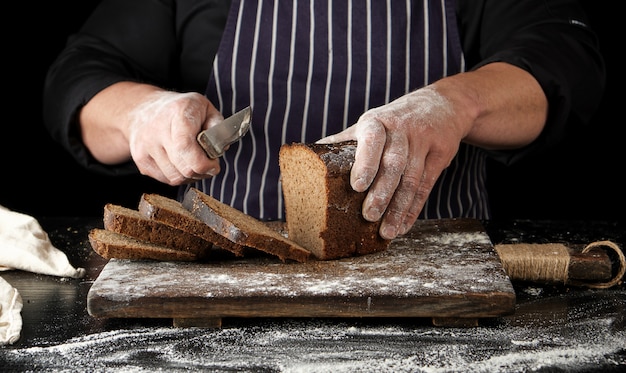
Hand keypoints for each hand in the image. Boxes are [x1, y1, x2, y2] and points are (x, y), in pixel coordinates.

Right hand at [127, 91, 223, 184]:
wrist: (142, 108)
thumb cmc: (179, 109)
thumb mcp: (205, 107)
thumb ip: (218, 126)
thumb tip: (221, 148)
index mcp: (178, 113)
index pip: (186, 148)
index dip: (204, 164)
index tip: (214, 165)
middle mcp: (157, 129)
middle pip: (183, 168)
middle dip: (201, 171)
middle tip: (208, 164)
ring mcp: (145, 146)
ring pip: (175, 178)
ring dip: (190, 176)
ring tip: (195, 163)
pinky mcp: (140, 159)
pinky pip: (165, 179)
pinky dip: (178, 176)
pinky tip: (181, 164)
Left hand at [317, 86, 468, 239]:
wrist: (442, 104)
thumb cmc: (394, 120)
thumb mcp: (371, 123)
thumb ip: (345, 141)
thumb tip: (311, 155)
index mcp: (377, 121)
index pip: (372, 141)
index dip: (365, 163)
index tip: (357, 186)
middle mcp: (401, 129)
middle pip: (393, 164)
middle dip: (381, 193)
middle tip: (369, 216)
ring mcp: (424, 141)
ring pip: (411, 179)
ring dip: (398, 208)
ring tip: (386, 232)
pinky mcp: (441, 154)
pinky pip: (426, 186)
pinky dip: (413, 209)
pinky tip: (403, 226)